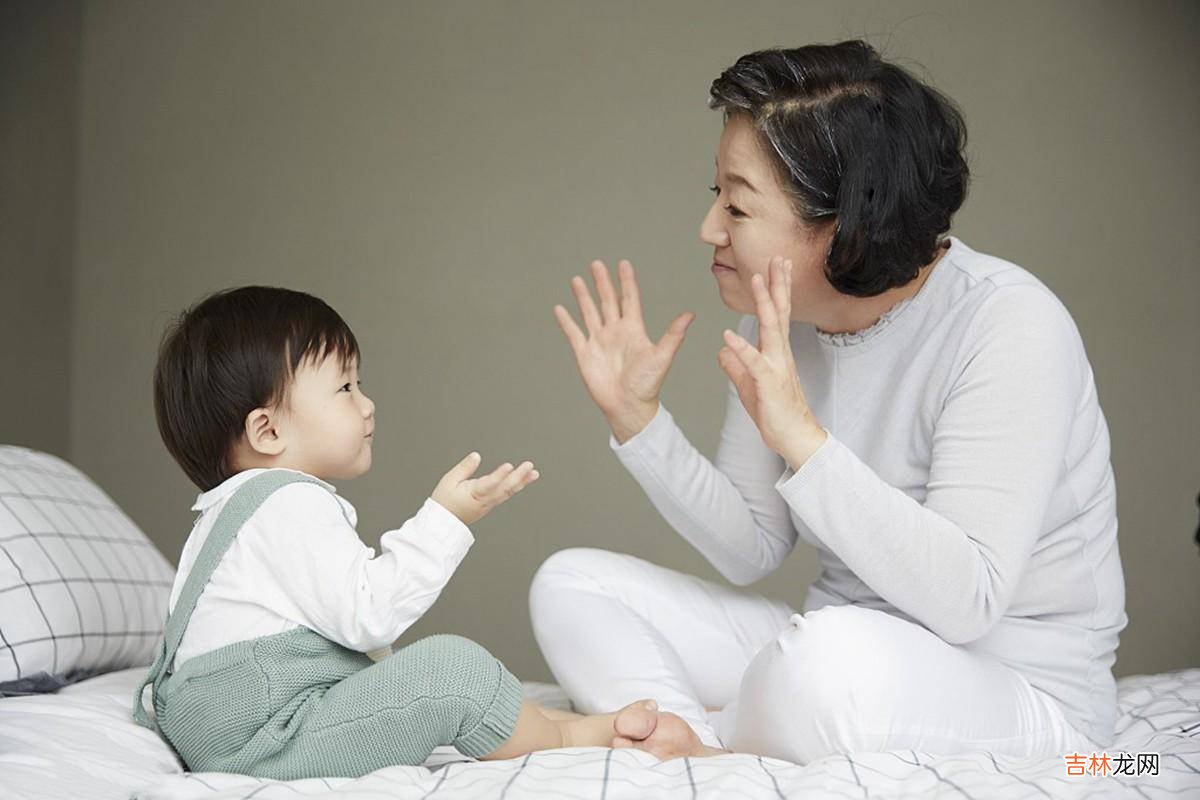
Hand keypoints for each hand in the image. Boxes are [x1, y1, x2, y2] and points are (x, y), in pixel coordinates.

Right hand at [431, 452, 538, 524]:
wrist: (444, 522)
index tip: (509, 466)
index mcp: (473, 494)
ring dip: (522, 482)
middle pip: (504, 488)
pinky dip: (516, 487)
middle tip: (529, 465)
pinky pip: (506, 495)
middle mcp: (484, 500)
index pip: (489, 484)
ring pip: (508, 492)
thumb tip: (476, 456)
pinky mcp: (491, 504)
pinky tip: (523, 480)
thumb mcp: (448, 481)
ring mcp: (489, 503)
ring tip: (533, 473)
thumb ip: (464, 468)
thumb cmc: (445, 502)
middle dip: (518, 476)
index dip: (499, 475)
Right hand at [554, 259, 694, 442]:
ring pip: (589, 312)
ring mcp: (599, 342)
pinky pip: (573, 333)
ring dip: (583, 296)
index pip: (629, 299)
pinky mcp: (585, 354)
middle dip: (601, 282)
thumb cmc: (647, 384)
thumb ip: (673, 334)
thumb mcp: (661, 356)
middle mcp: (615, 332)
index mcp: (633, 330)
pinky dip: (566, 321)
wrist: (628, 407)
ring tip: (576, 279)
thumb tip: (690, 314)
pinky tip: (560, 308)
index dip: (626, 282)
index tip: (623, 263)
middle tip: (596, 263)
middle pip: (606, 301)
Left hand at [717, 256, 826, 468]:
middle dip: (777, 284)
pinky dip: (741, 347)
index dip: (774, 289)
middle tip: (777, 257)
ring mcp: (776, 366)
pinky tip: (728, 334)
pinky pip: (753, 362)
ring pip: (771, 328)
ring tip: (755, 280)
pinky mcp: (769, 383)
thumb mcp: (748, 384)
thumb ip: (736, 365)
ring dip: (763, 303)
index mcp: (775, 351)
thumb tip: (723, 351)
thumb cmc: (774, 410)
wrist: (792, 436)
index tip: (774, 266)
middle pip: (779, 312)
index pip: (776, 314)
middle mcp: (779, 353)